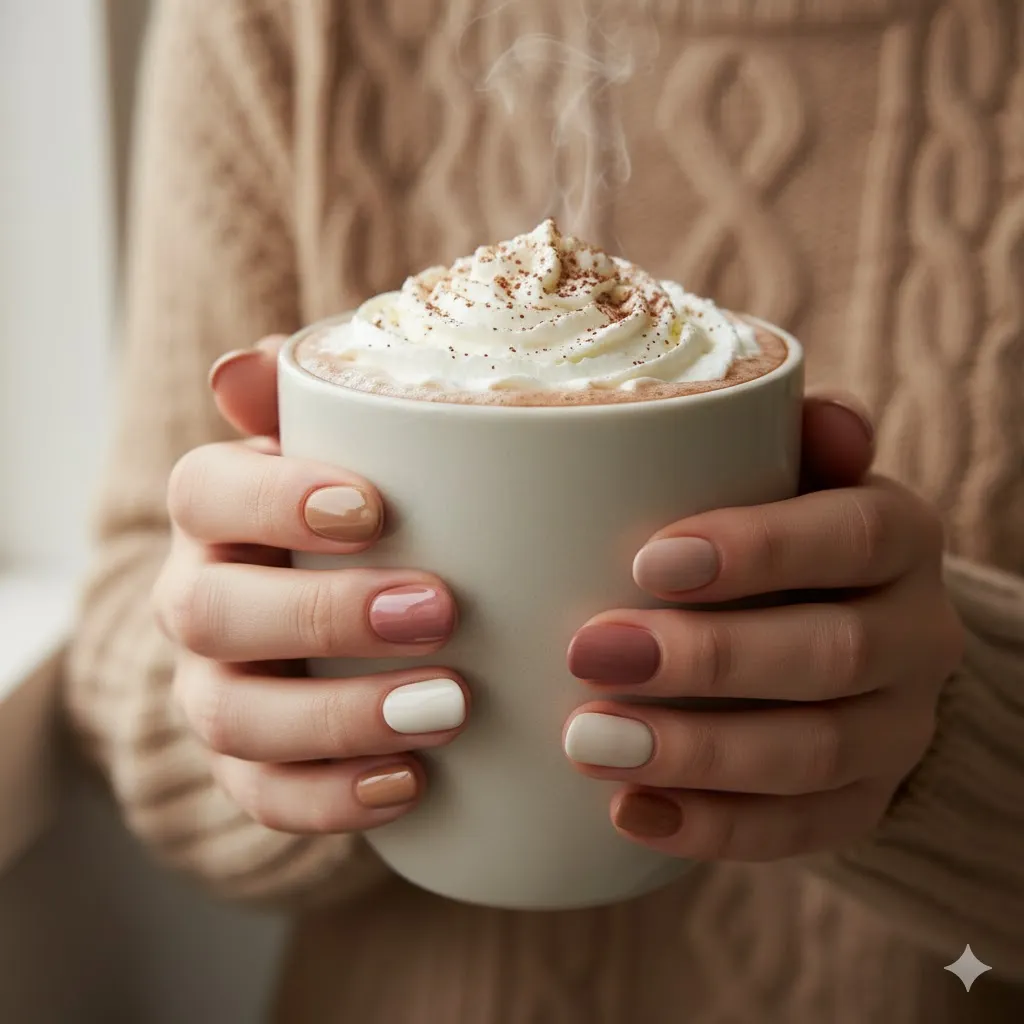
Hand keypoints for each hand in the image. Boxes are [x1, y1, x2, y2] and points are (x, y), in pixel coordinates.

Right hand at [153, 338, 467, 833]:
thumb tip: (245, 367)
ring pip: (233, 718)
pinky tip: (412, 783)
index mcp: (218, 513)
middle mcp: (198, 602)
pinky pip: (264, 797)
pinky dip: (333, 799)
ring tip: (448, 707)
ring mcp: (214, 691)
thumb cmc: (365, 512)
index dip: (275, 500)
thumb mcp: (349, 447)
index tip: (374, 508)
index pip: (206, 493)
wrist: (344, 613)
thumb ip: (312, 402)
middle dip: (322, 615)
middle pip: (213, 614)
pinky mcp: (247, 766)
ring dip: (338, 717)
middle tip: (439, 609)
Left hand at [562, 395, 963, 860]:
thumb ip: (790, 440)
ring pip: (815, 754)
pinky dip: (713, 828)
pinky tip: (628, 812)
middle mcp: (917, 635)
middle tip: (589, 653)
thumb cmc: (781, 537)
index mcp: (900, 537)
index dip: (759, 550)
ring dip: (698, 753)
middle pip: (831, 655)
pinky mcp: (864, 803)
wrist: (843, 634)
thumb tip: (818, 414)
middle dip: (708, 659)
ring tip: (589, 743)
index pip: (854, 535)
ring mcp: (897, 729)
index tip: (646, 562)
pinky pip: (802, 832)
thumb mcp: (791, 476)